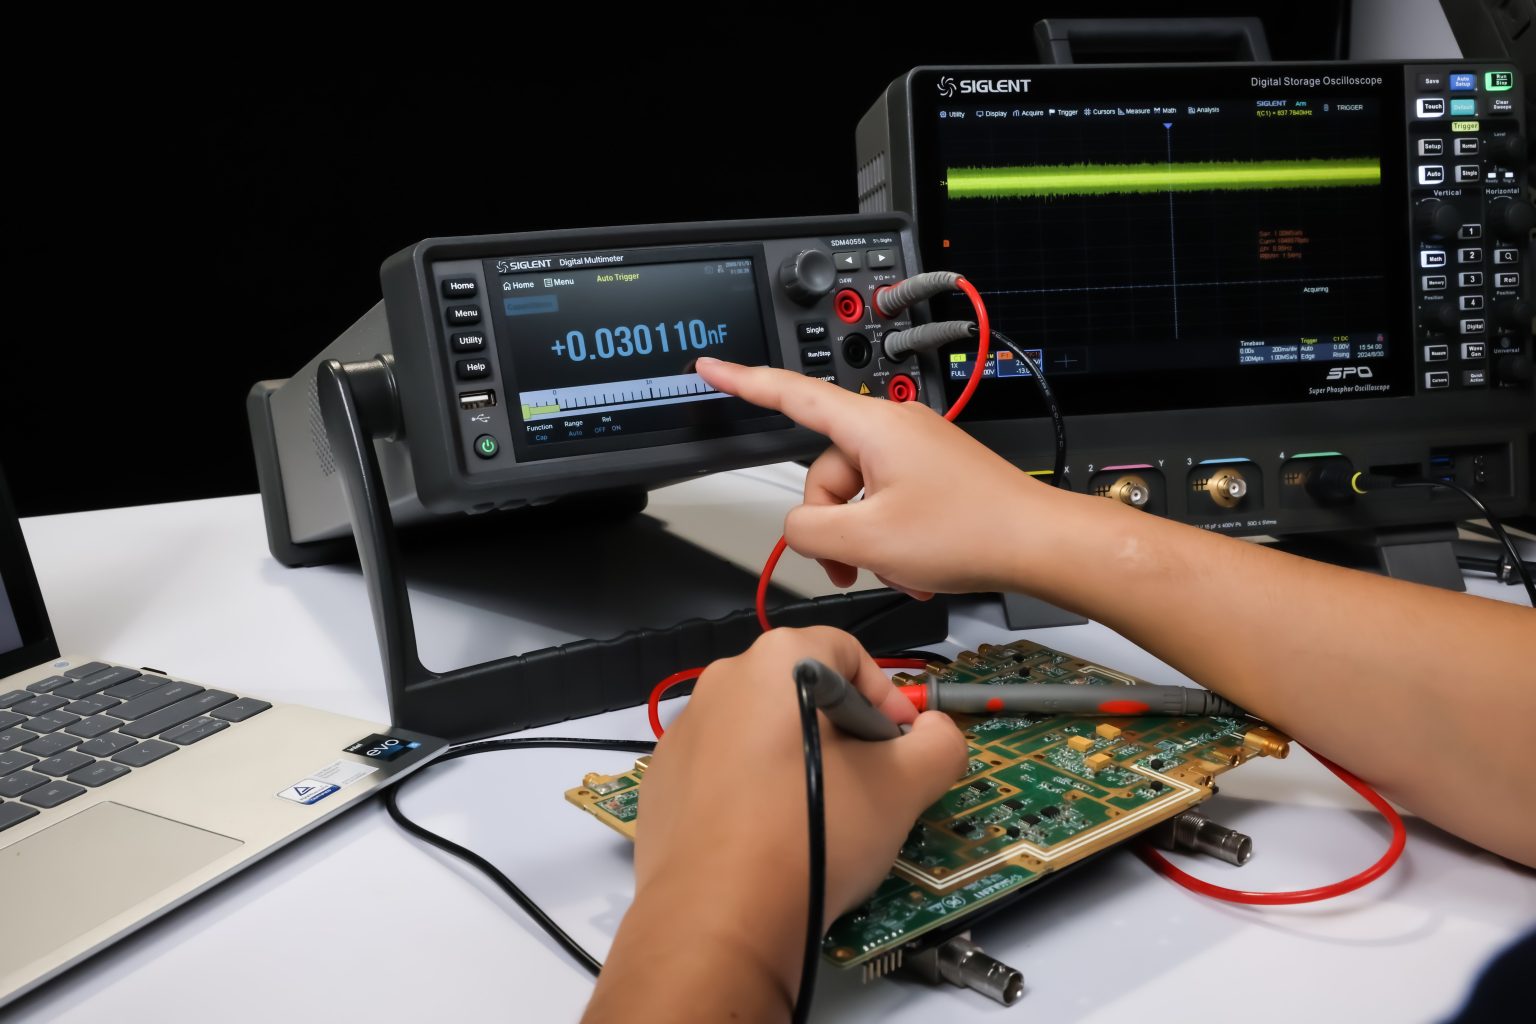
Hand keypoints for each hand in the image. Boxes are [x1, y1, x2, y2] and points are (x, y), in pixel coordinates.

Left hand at [631, 626, 966, 1001]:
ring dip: (796, 766)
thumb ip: (939, 743)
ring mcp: (684, 733)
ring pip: (761, 735)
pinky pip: (722, 774)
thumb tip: (935, 733)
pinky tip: (769, 841)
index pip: (850, 655)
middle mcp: (721, 681)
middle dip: (842, 736)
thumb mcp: (905, 785)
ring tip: (817, 823)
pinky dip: (751, 795)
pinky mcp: (662, 782)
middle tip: (866, 790)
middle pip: (803, 693)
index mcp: (776, 660)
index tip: (898, 751)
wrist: (720, 917)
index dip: (886, 700)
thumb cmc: (812, 833)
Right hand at [697, 357, 1047, 596]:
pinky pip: (888, 504)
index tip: (714, 368)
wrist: (1040, 544)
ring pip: (857, 497)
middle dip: (832, 526)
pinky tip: (916, 567)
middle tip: (854, 564)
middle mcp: (894, 429)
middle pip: (825, 472)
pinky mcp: (934, 475)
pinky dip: (892, 540)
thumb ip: (809, 531)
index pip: (792, 395)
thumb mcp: (870, 541)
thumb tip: (798, 528)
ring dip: (866, 542)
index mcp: (872, 427)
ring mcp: (916, 451)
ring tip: (898, 568)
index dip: (745, 381)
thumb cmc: (973, 531)